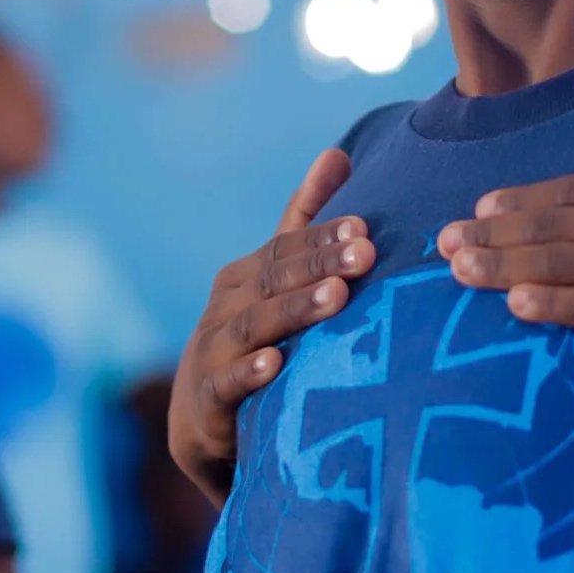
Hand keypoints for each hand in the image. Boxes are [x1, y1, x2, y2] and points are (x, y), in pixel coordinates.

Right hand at [168, 150, 374, 506]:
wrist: (209, 420)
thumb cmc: (260, 336)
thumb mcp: (279, 278)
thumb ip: (305, 219)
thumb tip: (338, 152)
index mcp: (247, 273)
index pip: (288, 246)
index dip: (324, 236)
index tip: (367, 229)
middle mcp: (227, 305)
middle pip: (275, 278)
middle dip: (321, 265)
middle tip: (367, 255)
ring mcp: (212, 351)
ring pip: (255, 325)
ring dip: (295, 310)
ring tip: (336, 298)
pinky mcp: (206, 402)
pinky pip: (225, 385)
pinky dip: (249, 373)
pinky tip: (276, 365)